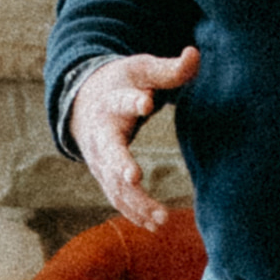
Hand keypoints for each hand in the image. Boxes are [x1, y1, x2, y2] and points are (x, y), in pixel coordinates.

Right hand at [69, 46, 198, 232]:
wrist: (85, 101)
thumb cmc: (122, 83)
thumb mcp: (142, 70)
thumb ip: (169, 69)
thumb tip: (194, 54)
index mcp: (111, 100)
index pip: (122, 99)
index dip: (134, 100)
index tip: (149, 101)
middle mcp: (101, 132)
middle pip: (108, 150)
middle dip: (119, 165)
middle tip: (133, 178)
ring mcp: (99, 158)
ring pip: (112, 182)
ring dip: (134, 201)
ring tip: (161, 218)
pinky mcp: (103, 175)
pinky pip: (116, 197)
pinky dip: (133, 212)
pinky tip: (153, 226)